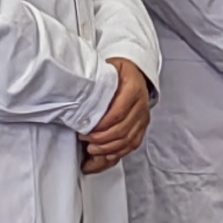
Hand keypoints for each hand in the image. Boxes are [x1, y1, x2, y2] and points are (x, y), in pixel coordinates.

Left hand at [82, 59, 153, 173]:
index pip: (117, 114)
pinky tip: (107, 155)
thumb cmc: (119, 71)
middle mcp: (141, 105)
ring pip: (128, 140)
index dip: (100, 126)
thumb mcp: (109, 68)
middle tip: (85, 140)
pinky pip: (134, 144)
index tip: (84, 130)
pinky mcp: (143, 126)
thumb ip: (99, 81)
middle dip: (101, 140)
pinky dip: (119, 152)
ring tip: (92, 149)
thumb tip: (79, 96)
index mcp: (133, 89)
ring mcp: (143, 117)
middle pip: (122, 130)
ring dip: (108, 148)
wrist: (137, 72)